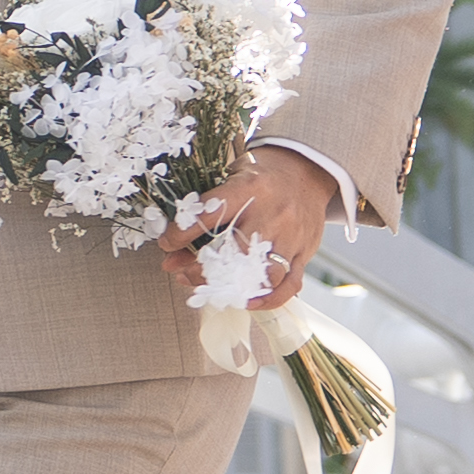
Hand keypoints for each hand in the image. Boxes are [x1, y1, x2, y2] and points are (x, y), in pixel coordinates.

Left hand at [165, 144, 337, 305]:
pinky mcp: (304, 252)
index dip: (182, 233)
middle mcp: (272, 214)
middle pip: (234, 251)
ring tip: (209, 288)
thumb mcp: (231, 180)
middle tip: (182, 272)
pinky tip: (246, 301)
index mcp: (249, 188)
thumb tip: (171, 251)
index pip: (209, 214)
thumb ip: (206, 211)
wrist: (306, 172)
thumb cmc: (261, 178)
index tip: (166, 244)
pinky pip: (289, 284)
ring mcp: (291, 236)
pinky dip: (268, 299)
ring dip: (230, 287)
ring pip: (260, 273)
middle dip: (202, 268)